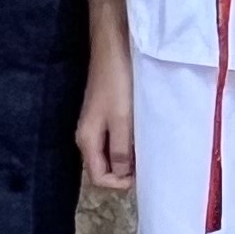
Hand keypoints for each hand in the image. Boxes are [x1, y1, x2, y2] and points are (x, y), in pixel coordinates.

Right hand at [74, 53, 134, 190]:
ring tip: (147, 151)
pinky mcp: (104, 115)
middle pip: (102, 168)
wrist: (113, 50)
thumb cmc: (118, 84)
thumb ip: (121, 150)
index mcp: (87, 140)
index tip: (141, 175)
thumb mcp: (121, 120)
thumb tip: (121, 176)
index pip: (97, 178)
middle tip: (147, 165)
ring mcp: (95, 126)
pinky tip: (142, 136)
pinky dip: (127, 144)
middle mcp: (87, 137)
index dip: (118, 183)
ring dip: (127, 158)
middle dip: (124, 173)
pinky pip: (114, 140)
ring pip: (110, 154)